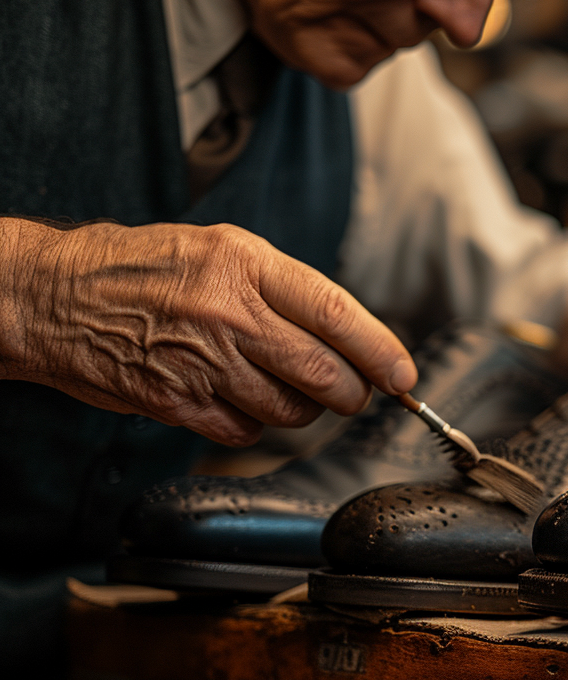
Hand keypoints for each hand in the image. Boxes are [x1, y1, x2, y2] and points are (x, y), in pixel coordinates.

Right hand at [0, 219, 416, 445]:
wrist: (53, 296)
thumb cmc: (141, 268)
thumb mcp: (219, 250)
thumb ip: (283, 289)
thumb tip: (351, 334)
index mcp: (246, 265)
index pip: (336, 313)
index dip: (380, 350)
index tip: (403, 375)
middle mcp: (229, 313)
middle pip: (324, 373)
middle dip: (352, 392)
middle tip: (353, 392)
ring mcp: (203, 362)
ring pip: (292, 410)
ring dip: (303, 410)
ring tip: (283, 387)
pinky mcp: (178, 402)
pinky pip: (245, 430)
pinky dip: (254, 424)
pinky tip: (236, 399)